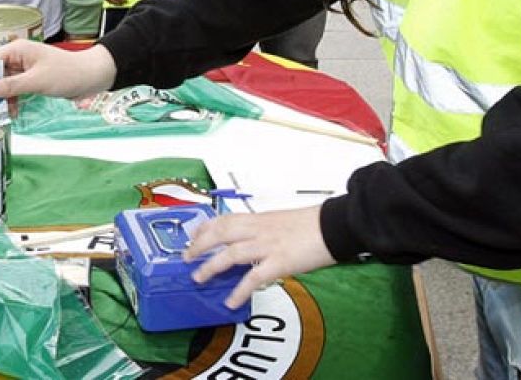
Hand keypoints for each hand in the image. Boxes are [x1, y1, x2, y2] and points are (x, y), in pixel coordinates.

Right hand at [0, 39, 116, 100]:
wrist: (92, 78)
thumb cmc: (67, 74)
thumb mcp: (37, 81)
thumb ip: (11, 86)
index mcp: (17, 50)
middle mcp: (18, 57)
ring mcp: (24, 69)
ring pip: (3, 83)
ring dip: (1, 98)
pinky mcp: (31, 79)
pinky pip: (14, 89)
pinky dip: (12, 100)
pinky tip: (12, 112)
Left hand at [181, 207, 335, 308]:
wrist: (334, 225)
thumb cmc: (311, 223)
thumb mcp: (280, 220)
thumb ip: (263, 229)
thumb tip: (250, 240)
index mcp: (259, 219)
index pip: (223, 219)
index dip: (204, 228)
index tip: (193, 236)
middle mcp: (258, 229)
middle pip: (219, 234)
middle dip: (199, 246)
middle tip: (187, 258)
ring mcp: (267, 246)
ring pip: (230, 254)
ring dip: (210, 267)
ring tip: (199, 278)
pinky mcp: (279, 262)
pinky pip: (253, 278)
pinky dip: (240, 290)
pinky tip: (232, 301)